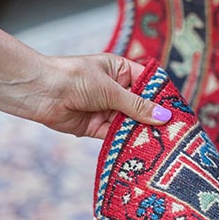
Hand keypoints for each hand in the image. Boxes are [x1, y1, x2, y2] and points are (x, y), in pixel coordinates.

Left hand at [23, 53, 171, 138]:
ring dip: (142, 132)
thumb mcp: (110, 90)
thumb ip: (137, 105)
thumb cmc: (74, 78)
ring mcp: (106, 109)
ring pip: (130, 122)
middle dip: (154, 118)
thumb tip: (164, 116)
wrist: (39, 92)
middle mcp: (115, 90)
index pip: (148, 83)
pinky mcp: (96, 127)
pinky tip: (141, 148)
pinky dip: (127, 141)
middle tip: (175, 132)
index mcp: (120, 71)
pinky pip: (116, 135)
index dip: (162, 97)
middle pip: (141, 106)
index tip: (178, 111)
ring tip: (163, 143)